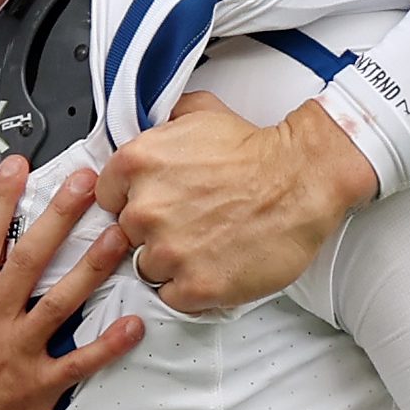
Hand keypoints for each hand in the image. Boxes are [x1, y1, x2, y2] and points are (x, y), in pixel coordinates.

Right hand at [0, 158, 143, 409]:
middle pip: (33, 256)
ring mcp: (20, 351)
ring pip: (64, 300)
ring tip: (122, 236)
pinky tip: (135, 325)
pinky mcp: (39, 387)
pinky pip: (81, 362)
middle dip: (62, 215)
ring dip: (96, 266)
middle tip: (88, 183)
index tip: (19, 166)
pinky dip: (110, 344)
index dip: (2, 198)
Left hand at [100, 92, 376, 312]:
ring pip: (148, 268)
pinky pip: (173, 296)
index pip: (106, 198)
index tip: (155, 205)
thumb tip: (150, 123)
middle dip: (154, 231)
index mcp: (137, 165)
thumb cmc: (258, 151)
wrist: (302, 179)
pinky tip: (214, 266)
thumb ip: (162, 122)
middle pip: (127, 235)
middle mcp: (145, 209)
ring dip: (172, 262)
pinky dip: (191, 287)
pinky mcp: (195, 286)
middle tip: (190, 223)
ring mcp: (168, 251)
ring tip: (207, 245)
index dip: (133, 202)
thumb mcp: (200, 113)